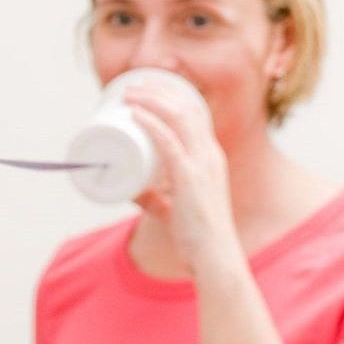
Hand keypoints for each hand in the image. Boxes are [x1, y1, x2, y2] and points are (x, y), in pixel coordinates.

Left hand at [125, 82, 240, 270]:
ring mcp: (202, 165)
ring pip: (177, 117)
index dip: (171, 94)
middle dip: (158, 90)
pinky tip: (135, 114)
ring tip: (128, 94)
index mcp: (211, 156)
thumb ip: (158, 197)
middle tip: (132, 86)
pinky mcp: (190, 179)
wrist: (214, 258)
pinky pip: (168, 142)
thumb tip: (133, 192)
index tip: (147, 87)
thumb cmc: (196, 234)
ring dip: (150, 100)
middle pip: (186, 107)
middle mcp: (210, 154)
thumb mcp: (178, 205)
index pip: (195, 112)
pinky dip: (150, 123)